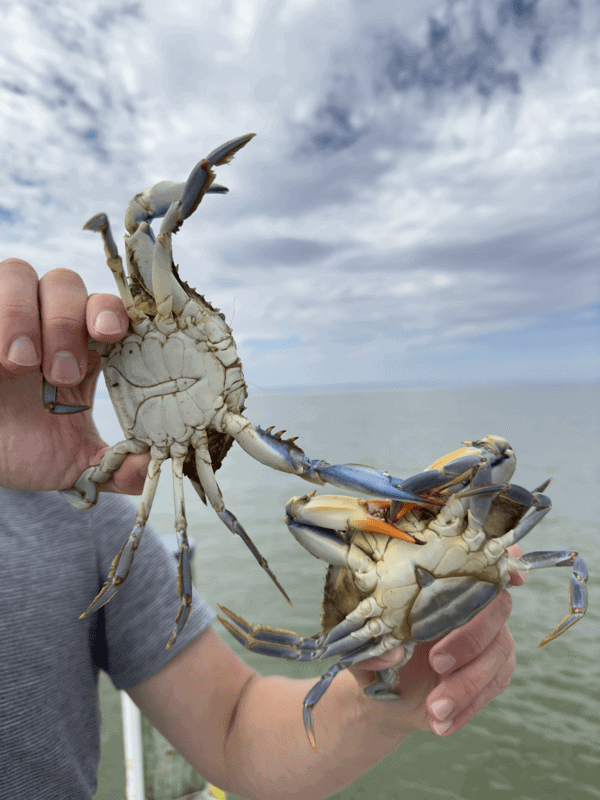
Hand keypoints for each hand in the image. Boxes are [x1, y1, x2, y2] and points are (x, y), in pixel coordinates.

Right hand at [0, 258, 148, 492]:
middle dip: (65, 322)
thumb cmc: (25, 447)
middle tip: (60, 374)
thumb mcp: (73, 462)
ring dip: (22, 314)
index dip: (110, 310)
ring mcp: (3, 315)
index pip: (105, 305)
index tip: (110, 334)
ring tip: (20, 364)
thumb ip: (113, 466)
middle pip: (65, 282)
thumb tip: (148, 468)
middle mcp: (44, 319)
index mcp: (82, 345)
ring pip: (17, 272)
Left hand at [349, 545, 524, 735]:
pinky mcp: (495, 669)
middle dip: (469, 638)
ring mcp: (489, 636)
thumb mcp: (361, 649)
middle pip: (496, 608)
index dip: (504, 563)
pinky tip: (441, 722)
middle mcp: (471, 603)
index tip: (510, 575)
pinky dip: (468, 706)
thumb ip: (372, 648)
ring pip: (499, 651)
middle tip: (436, 664)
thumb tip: (392, 652)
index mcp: (439, 583)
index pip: (476, 563)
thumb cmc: (373, 655)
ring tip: (433, 710)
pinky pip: (494, 685)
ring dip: (466, 684)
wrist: (383, 695)